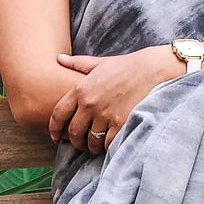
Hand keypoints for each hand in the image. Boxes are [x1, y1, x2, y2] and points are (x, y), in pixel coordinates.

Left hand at [49, 47, 176, 151]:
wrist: (150, 70)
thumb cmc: (125, 66)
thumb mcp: (99, 62)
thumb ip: (77, 63)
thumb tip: (59, 58)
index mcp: (81, 89)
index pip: (58, 114)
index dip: (53, 129)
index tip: (55, 137)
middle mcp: (90, 104)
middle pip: (73, 132)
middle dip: (74, 141)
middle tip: (79, 143)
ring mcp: (105, 115)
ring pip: (90, 140)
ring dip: (91, 146)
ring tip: (94, 145)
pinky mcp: (120, 123)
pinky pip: (107, 143)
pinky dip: (106, 146)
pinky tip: (108, 144)